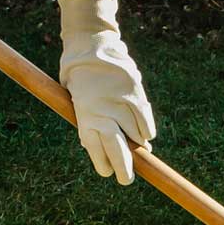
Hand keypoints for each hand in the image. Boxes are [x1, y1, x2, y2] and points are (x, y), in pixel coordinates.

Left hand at [58, 0, 155, 184]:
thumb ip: (89, 124)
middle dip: (124, 169)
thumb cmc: (80, 76)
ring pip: (136, 137)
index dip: (104, 164)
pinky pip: (146, 122)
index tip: (109, 173)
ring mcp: (121, 104)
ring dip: (138, 146)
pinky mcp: (136, 94)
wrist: (90, 44)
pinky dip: (146, 131)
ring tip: (139, 149)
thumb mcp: (77, 102)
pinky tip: (144, 135)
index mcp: (85, 117)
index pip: (97, 150)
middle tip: (126, 180)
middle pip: (118, 151)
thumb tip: (104, 150)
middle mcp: (104, 113)